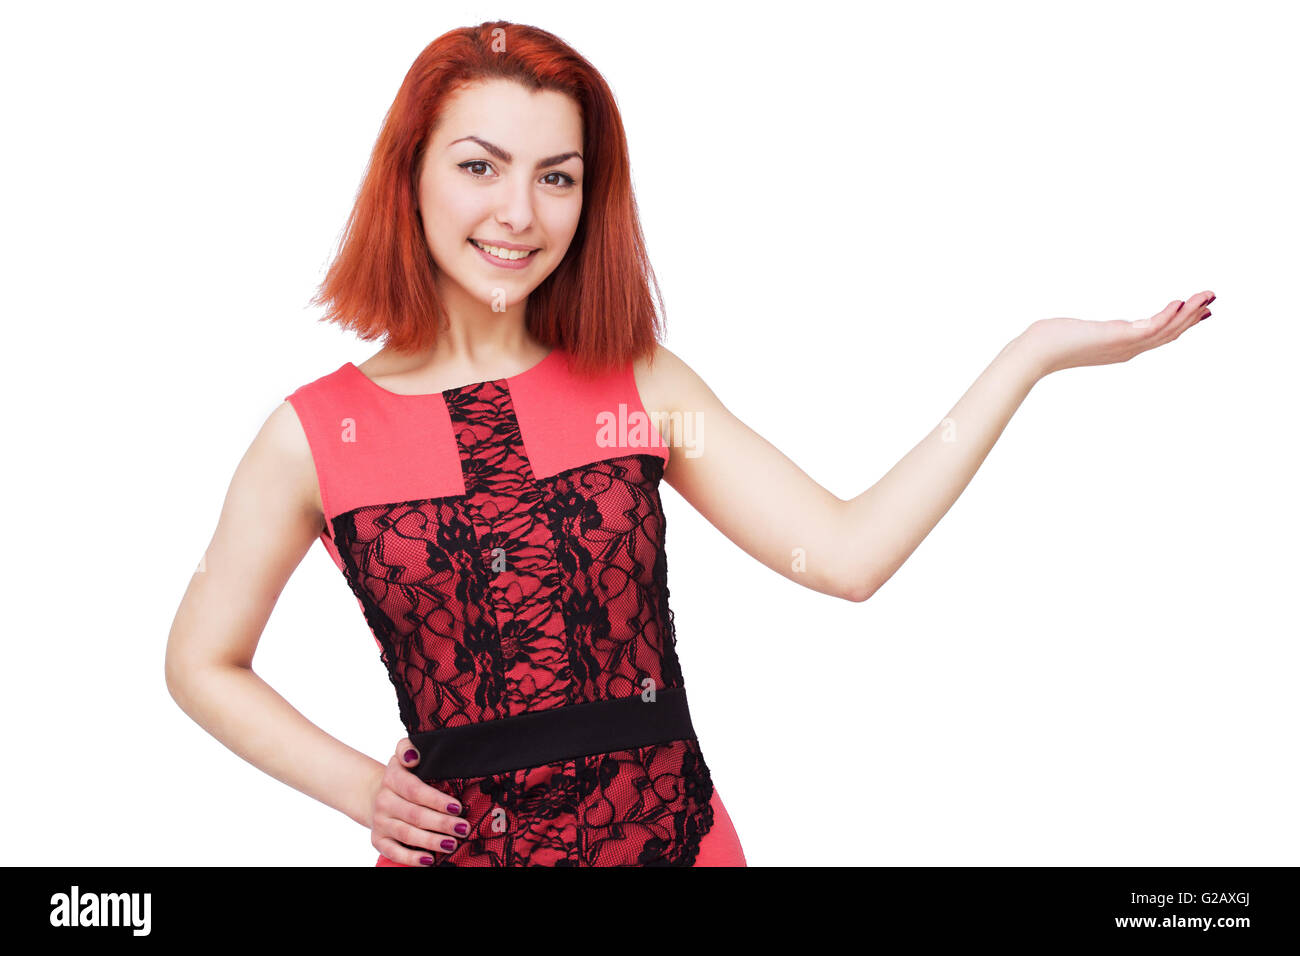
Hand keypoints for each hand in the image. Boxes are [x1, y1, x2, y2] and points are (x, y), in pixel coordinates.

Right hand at [368, 737, 467, 865]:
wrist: (374, 794)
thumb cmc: (402, 775)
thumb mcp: (402, 755)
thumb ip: (408, 748)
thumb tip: (413, 755)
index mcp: (392, 778)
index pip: (414, 790)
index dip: (436, 800)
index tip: (457, 806)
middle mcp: (383, 800)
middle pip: (414, 815)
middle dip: (441, 823)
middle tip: (463, 828)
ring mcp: (380, 822)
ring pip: (406, 834)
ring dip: (431, 841)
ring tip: (452, 844)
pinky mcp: (378, 840)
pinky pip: (393, 852)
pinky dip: (411, 858)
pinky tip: (429, 860)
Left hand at [1020, 290, 1214, 377]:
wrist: (1035, 352)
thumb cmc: (1049, 341)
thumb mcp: (1081, 331)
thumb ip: (1095, 329)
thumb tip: (1095, 325)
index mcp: (1121, 348)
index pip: (1159, 336)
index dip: (1181, 323)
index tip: (1199, 310)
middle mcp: (1127, 350)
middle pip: (1169, 334)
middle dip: (1192, 317)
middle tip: (1212, 299)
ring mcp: (1124, 346)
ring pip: (1166, 331)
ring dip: (1188, 313)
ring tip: (1206, 296)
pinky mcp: (1118, 338)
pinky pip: (1151, 327)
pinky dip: (1167, 315)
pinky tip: (1179, 301)